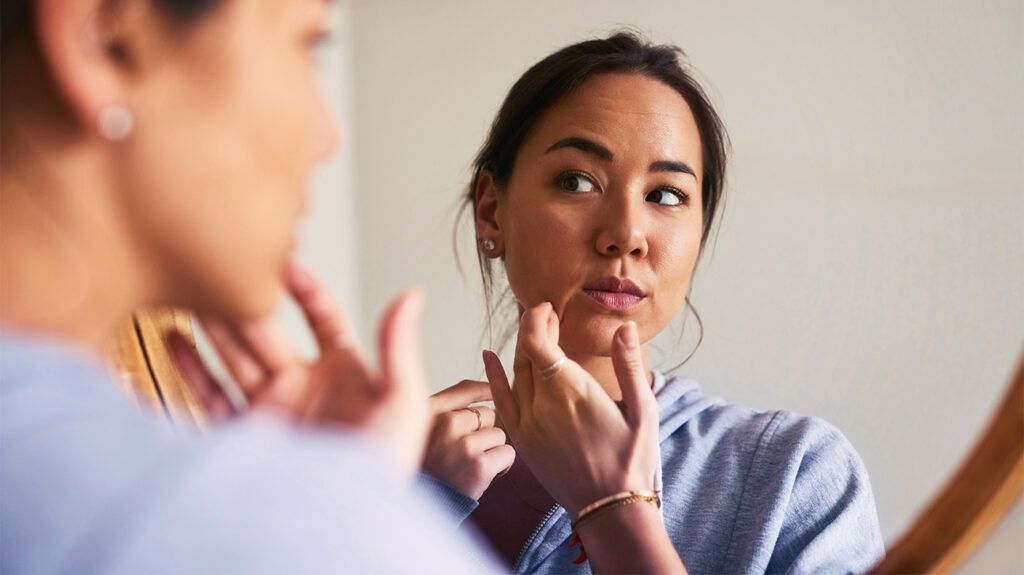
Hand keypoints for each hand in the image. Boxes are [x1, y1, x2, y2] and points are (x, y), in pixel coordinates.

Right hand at [166, 262, 430, 477]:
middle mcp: (302, 388)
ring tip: (190, 293)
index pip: (323, 318)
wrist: (341, 524)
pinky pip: (208, 398)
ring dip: (212, 327)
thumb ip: (398, 347)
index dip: (306, 289)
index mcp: (343, 375)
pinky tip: (174, 340)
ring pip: (234, 358)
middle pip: (268, 333)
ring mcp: (269, 411)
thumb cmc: (382, 472)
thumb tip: (412, 294)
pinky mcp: (241, 438)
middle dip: (246, 302)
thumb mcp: (402, 403)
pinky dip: (188, 369)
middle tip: (223, 268)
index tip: (287, 263)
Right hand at [422, 380, 514, 499]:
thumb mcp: (421, 429)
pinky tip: (484, 475)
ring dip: (492, 450)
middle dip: (484, 432)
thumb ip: (447, 406)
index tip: (493, 393)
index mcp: (429, 411)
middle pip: (488, 415)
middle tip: (467, 452)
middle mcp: (446, 423)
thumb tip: (488, 388)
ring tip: (472, 465)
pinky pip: (507, 454)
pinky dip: (501, 466)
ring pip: (499, 435)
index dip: (485, 390)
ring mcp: (464, 444)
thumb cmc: (423, 467)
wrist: (418, 506)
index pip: (466, 389)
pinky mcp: (479, 466)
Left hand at [483, 302, 659, 516]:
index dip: (537, 318)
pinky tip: (488, 357)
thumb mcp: (642, 410)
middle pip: (524, 351)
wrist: (609, 507)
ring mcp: (527, 422)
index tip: (549, 307)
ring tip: (535, 332)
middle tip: (548, 315)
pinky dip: (493, 376)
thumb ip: (629, 365)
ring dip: (521, 348)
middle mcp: (541, 403)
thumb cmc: (631, 458)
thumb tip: (624, 326)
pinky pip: (500, 400)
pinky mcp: (521, 439)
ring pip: (514, 372)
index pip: (536, 340)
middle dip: (533, 327)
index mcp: (570, 390)